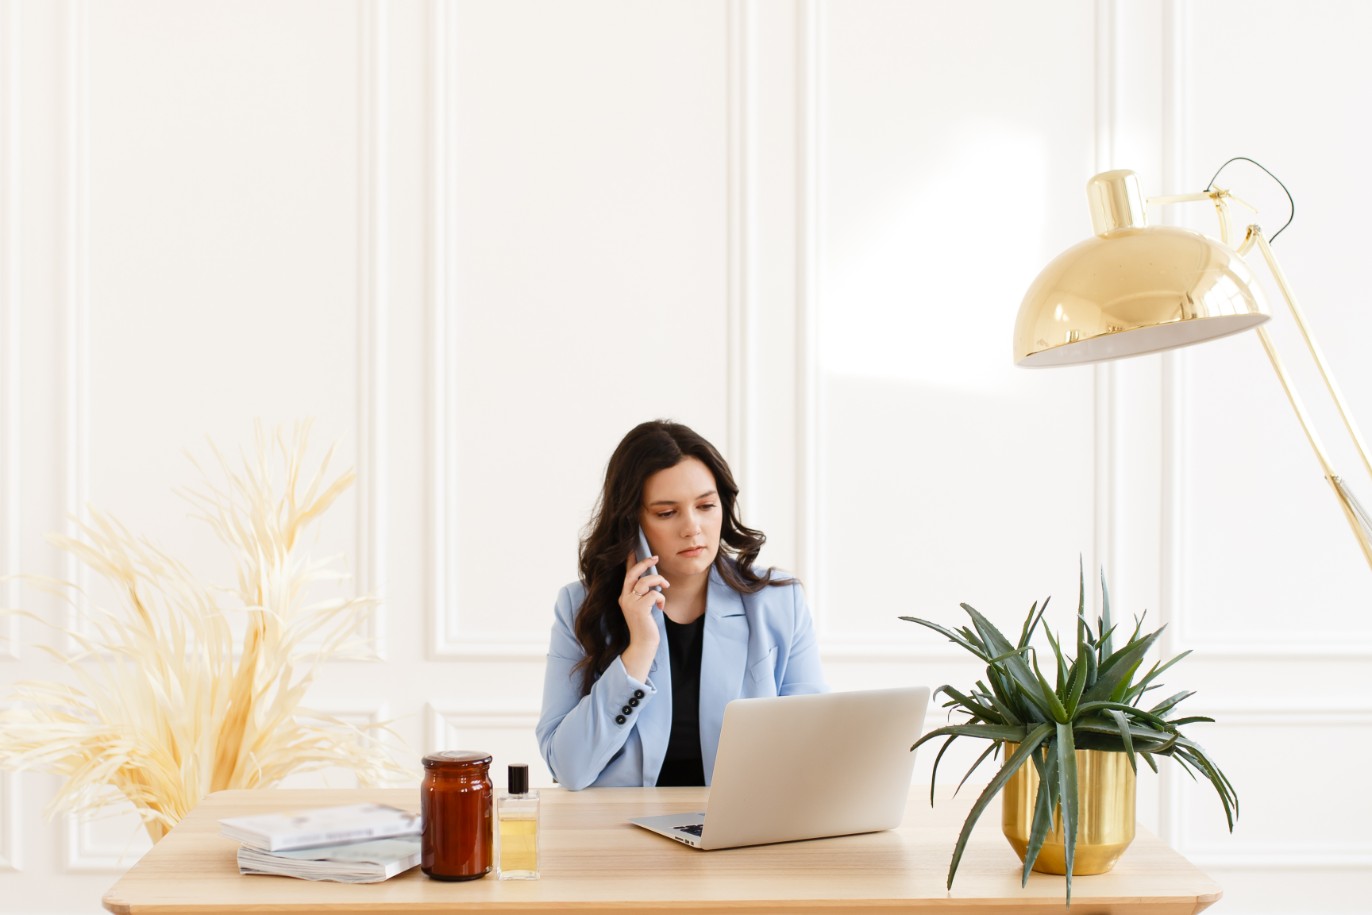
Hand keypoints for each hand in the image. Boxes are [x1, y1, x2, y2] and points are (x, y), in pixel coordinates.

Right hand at [619, 552, 666, 680]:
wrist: (644, 643)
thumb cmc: (646, 625)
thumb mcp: (643, 607)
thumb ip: (644, 594)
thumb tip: (654, 581)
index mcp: (624, 596)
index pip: (626, 575)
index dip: (631, 561)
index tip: (633, 549)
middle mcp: (624, 598)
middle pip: (633, 573)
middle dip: (645, 563)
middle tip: (655, 557)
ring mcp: (630, 603)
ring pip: (645, 581)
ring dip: (659, 581)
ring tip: (665, 586)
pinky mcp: (639, 609)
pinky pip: (654, 594)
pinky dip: (661, 598)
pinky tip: (661, 606)